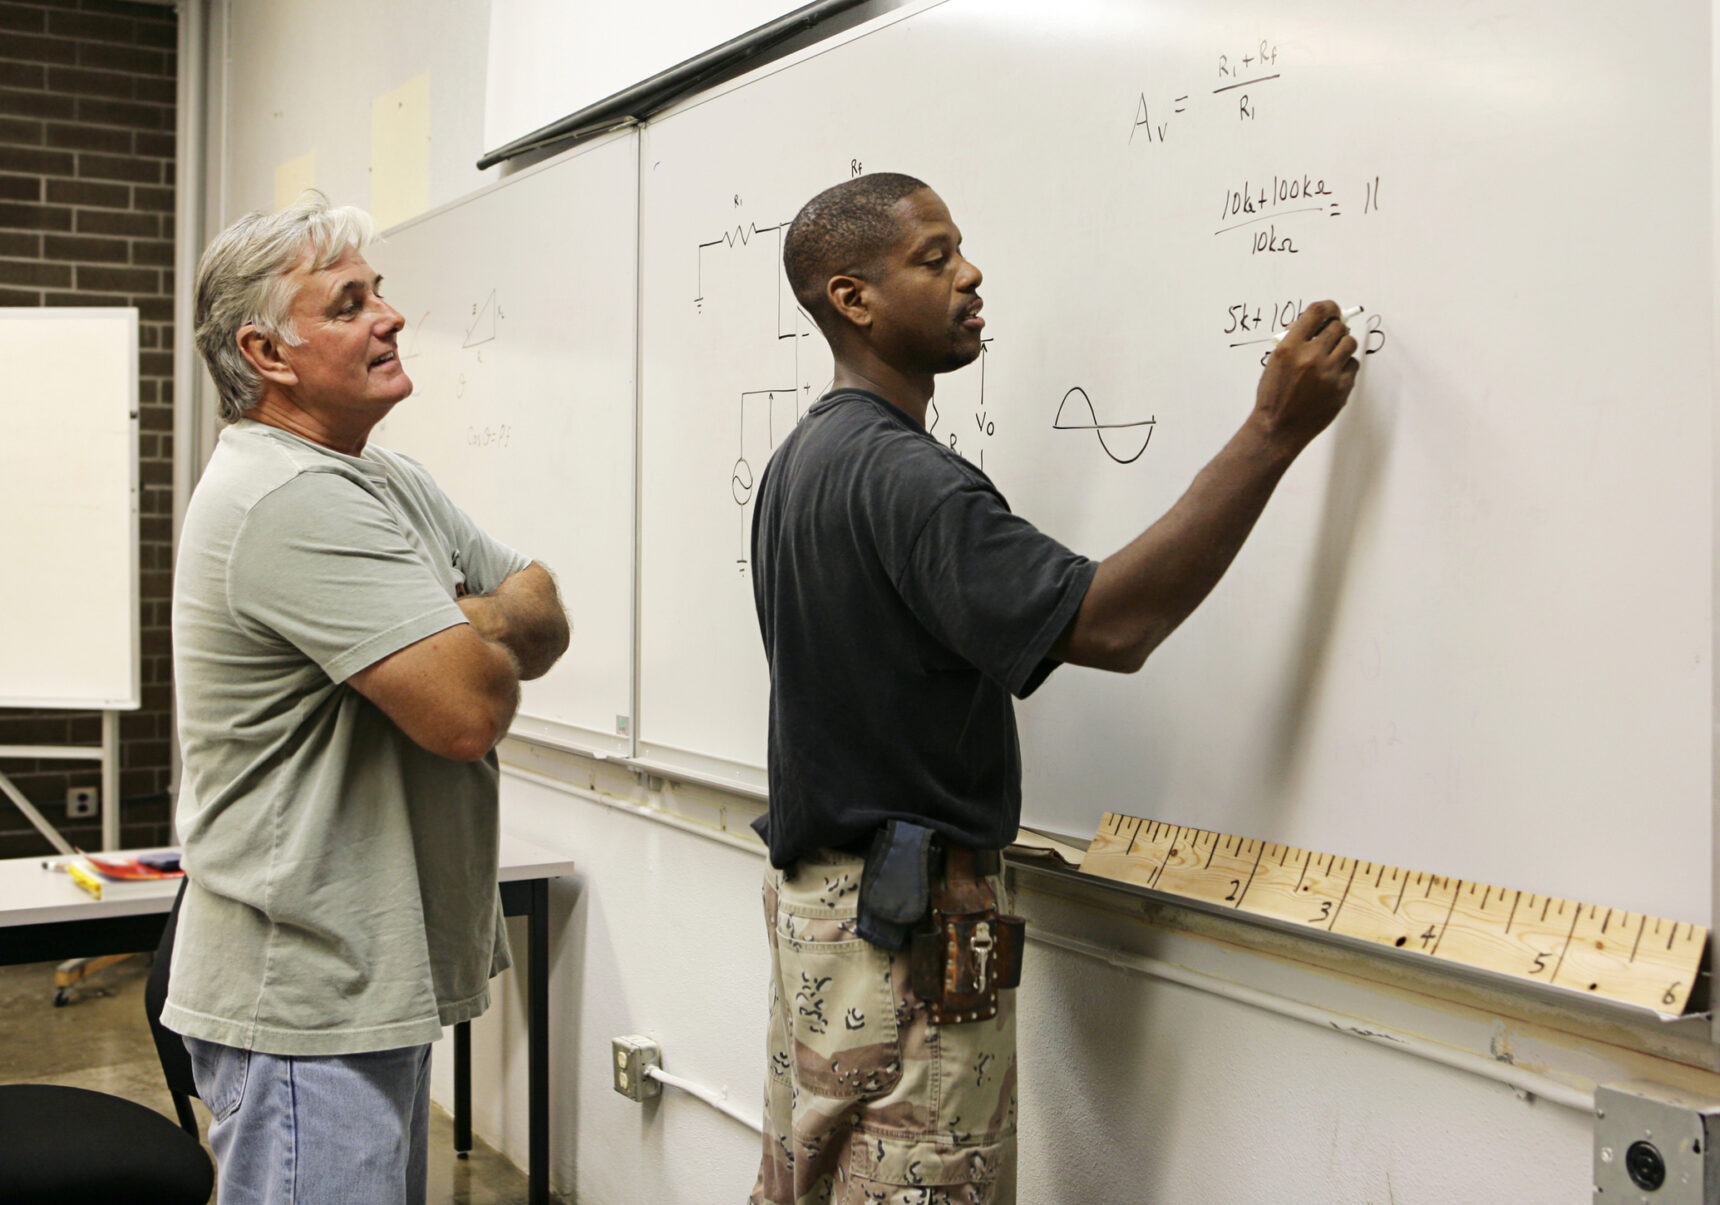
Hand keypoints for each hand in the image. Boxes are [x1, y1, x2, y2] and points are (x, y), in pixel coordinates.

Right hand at [1251, 300, 1358, 452]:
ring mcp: (1329, 372)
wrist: (1278, 428)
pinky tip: (1332, 375)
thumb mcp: (1275, 362)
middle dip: (1335, 329)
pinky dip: (1345, 367)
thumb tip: (1315, 325)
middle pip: (1338, 326)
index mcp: (1290, 347)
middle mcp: (1311, 357)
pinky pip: (1352, 365)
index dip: (1329, 307)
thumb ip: (1294, 341)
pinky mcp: (1342, 387)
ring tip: (1332, 356)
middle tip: (1331, 337)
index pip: (1317, 312)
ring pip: (1349, 343)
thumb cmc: (1274, 396)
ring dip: (1342, 346)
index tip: (1332, 310)